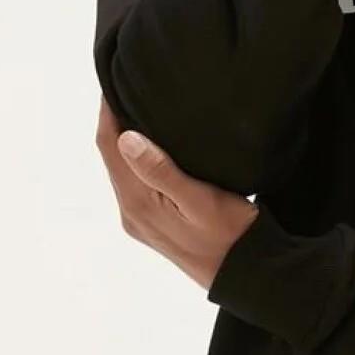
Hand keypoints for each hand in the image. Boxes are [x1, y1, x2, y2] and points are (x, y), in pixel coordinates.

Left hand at [95, 96, 259, 291]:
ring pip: (122, 169)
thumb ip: (161, 170)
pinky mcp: (153, 225)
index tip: (112, 80)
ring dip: (125, 139)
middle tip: (125, 85)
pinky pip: (134, 182)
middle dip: (114, 120)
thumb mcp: (201, 199)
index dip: (107, 111)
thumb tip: (125, 138)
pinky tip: (153, 145)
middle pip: (111, 156)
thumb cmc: (233, 235)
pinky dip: (137, 158)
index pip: (109, 146)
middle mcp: (131, 212)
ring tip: (138, 106)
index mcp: (137, 202)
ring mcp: (140, 221)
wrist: (248, 275)